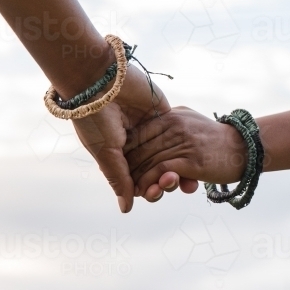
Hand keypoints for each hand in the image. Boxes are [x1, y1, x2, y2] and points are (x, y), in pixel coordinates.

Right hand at [71, 66, 181, 212]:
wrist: (100, 79)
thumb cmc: (95, 117)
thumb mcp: (106, 151)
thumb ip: (120, 179)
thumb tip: (127, 209)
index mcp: (116, 154)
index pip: (135, 179)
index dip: (145, 189)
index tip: (152, 194)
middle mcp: (134, 145)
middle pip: (155, 171)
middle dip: (163, 182)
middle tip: (167, 185)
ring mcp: (150, 130)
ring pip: (169, 157)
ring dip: (177, 171)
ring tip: (182, 180)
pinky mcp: (164, 116)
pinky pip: (177, 138)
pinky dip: (186, 152)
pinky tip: (194, 165)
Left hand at [123, 106, 248, 201]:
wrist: (245, 148)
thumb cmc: (215, 139)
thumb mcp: (189, 122)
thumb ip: (168, 124)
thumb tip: (143, 135)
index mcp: (170, 115)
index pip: (137, 132)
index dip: (126, 152)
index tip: (122, 167)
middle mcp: (174, 125)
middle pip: (139, 148)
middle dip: (129, 169)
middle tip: (126, 184)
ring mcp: (183, 142)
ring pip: (148, 161)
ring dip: (139, 180)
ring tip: (137, 191)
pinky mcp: (191, 160)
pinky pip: (161, 171)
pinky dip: (150, 183)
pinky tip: (148, 192)